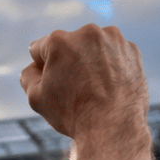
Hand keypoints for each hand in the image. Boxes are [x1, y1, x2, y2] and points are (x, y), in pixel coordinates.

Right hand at [19, 25, 148, 144]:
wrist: (113, 127)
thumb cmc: (72, 114)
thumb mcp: (36, 99)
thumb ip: (28, 77)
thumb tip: (33, 68)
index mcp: (59, 41)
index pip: (39, 49)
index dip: (40, 69)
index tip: (51, 86)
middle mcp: (87, 32)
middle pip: (68, 46)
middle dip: (67, 62)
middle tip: (73, 90)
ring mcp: (113, 39)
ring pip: (92, 49)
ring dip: (89, 62)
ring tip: (93, 90)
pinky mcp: (132, 50)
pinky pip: (114, 55)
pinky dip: (110, 67)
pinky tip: (109, 88)